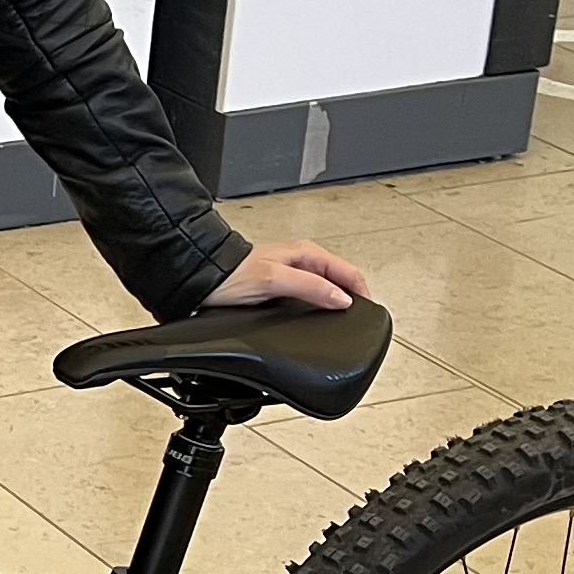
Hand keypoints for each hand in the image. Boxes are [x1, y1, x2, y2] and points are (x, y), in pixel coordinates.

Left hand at [203, 239, 369, 310]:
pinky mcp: (282, 285)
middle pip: (340, 279)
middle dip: (352, 297)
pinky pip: (311, 294)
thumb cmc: (232, 275)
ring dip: (336, 301)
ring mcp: (293, 272)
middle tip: (360, 319)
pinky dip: (320, 304)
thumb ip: (310, 288)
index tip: (369, 312)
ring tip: (344, 319)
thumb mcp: (275, 281)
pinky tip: (318, 316)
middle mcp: (302, 260)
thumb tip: (341, 299)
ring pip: (326, 287)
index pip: (348, 272)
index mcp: (306, 253)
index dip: (362, 292)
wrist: (204, 277)